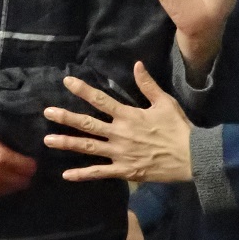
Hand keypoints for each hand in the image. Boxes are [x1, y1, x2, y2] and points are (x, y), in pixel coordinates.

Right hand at [0, 136, 37, 201]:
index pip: (29, 168)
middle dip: (24, 176)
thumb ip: (12, 152)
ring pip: (11, 190)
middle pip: (22, 181)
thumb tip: (29, 161)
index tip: (29, 163)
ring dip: (12, 183)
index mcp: (0, 158)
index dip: (31, 165)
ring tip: (7, 176)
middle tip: (21, 171)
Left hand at [43, 61, 193, 182]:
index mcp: (128, 115)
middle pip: (87, 124)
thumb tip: (137, 64)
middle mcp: (119, 134)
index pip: (100, 100)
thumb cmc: (178, 128)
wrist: (191, 157)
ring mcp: (119, 153)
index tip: (67, 81)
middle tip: (47, 112)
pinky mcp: (124, 171)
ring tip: (47, 140)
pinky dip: (82, 174)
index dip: (83, 90)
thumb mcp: (165, 102)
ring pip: (88, 147)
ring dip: (67, 143)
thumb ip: (148, 85)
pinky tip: (66, 175)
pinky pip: (99, 173)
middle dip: (66, 117)